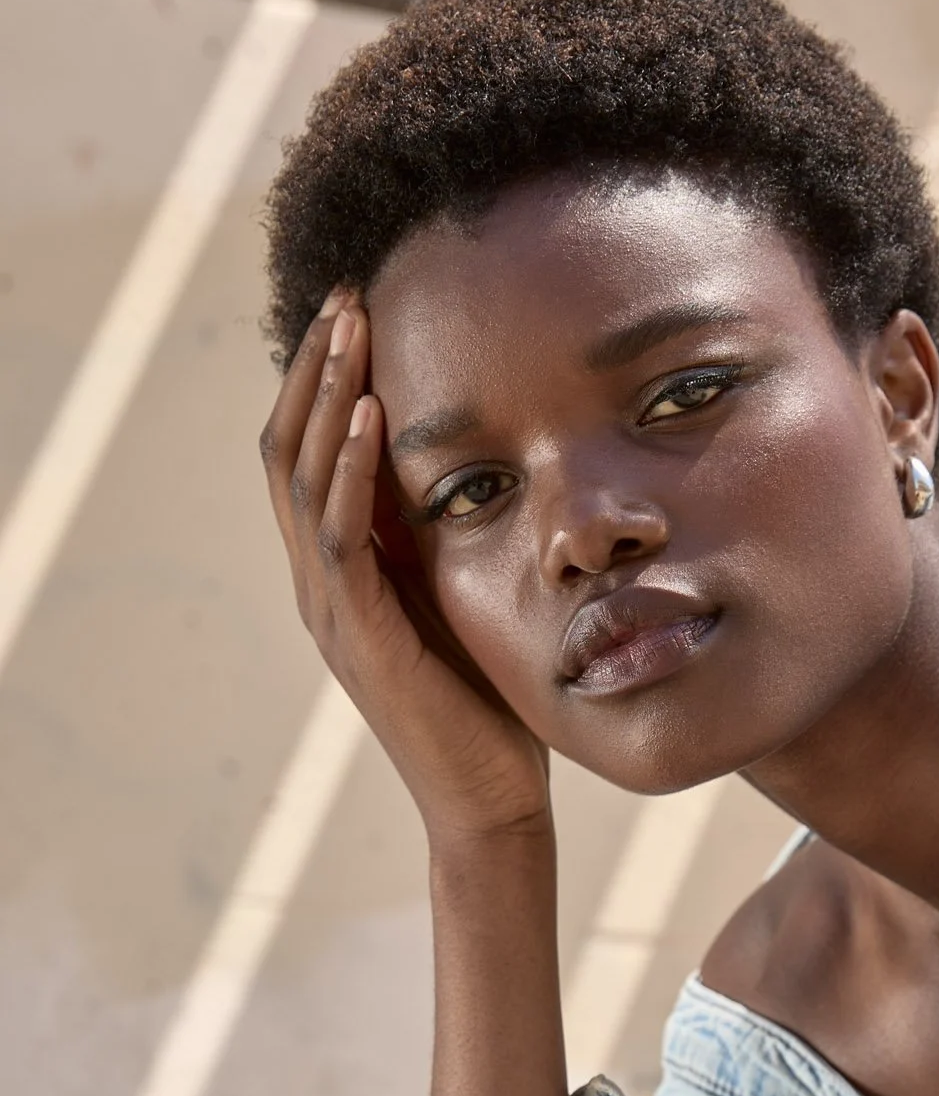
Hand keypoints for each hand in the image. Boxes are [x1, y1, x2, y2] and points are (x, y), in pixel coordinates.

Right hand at [260, 294, 552, 845]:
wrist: (491, 800)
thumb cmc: (491, 703)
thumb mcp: (465, 598)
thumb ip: (445, 542)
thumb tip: (469, 465)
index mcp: (342, 574)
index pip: (311, 456)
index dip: (323, 382)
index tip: (353, 309)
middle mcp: (321, 586)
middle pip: (290, 452)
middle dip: (316, 369)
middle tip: (343, 295)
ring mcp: (332, 612)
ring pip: (305, 483)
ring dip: (327, 401)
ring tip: (350, 332)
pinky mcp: (361, 639)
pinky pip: (343, 540)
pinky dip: (353, 475)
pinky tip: (374, 420)